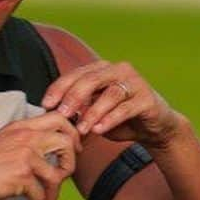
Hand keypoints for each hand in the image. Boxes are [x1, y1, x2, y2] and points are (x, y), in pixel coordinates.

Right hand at [0, 112, 80, 199]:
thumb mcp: (1, 143)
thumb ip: (23, 142)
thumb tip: (45, 155)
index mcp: (21, 127)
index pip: (58, 118)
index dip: (71, 134)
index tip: (73, 149)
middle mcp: (26, 137)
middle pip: (66, 142)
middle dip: (71, 163)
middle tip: (63, 177)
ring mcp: (25, 156)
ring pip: (58, 174)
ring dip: (55, 195)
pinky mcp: (21, 176)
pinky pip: (43, 195)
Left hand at [42, 60, 181, 148]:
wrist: (154, 128)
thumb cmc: (119, 119)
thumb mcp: (94, 113)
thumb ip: (77, 110)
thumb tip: (51, 115)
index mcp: (102, 70)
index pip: (76, 74)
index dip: (59, 88)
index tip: (46, 104)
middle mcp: (119, 70)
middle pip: (92, 79)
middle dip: (74, 97)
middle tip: (62, 114)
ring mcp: (135, 83)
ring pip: (110, 94)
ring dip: (93, 112)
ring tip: (81, 129)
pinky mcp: (147, 99)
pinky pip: (126, 108)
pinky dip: (111, 119)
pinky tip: (99, 129)